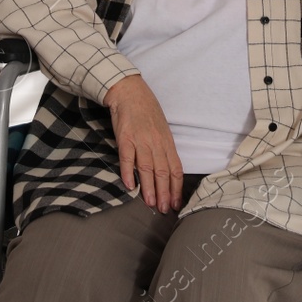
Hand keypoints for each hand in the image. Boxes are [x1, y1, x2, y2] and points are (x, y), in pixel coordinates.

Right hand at [103, 75, 182, 212]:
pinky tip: (130, 185)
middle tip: (165, 209)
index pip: (175, 169)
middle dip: (165, 193)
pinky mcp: (125, 137)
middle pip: (163, 171)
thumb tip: (165, 171)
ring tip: (151, 203)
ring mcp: (140, 140)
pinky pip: (127, 157)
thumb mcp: (161, 129)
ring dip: (149, 187)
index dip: (176, 188)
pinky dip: (128, 172)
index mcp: (167, 142)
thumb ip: (163, 149)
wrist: (130, 92)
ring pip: (146, 168)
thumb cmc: (146, 111)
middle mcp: (156, 142)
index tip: (177, 203)